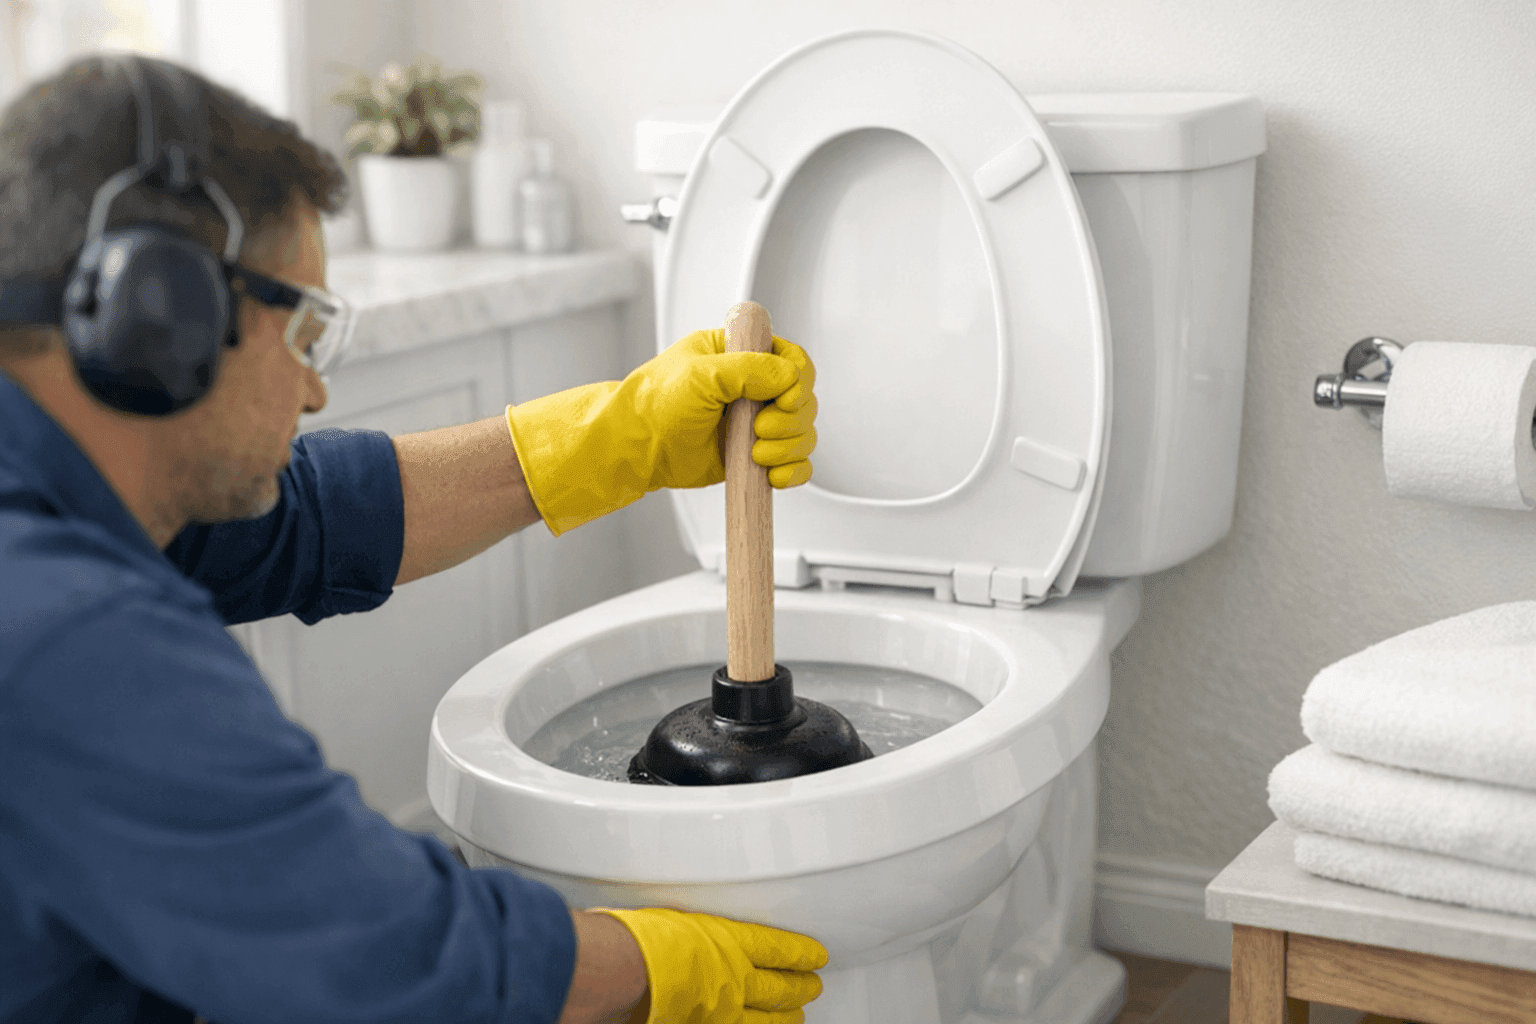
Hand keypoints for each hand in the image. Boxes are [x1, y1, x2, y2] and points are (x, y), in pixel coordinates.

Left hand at [505, 329, 817, 535]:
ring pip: (802, 433)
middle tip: (759, 428)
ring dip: (789, 447)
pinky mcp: (754, 456)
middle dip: (790, 420)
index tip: (784, 399)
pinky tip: (773, 474)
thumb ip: (750, 369)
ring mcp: (755, 423)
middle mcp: (753, 388)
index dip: (798, 382)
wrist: (636, 448)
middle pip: (804, 401)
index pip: (793, 360)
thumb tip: (790, 376)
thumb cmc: (655, 404)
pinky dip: (794, 471)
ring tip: (756, 454)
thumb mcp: (702, 374)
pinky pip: (794, 464)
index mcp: (742, 354)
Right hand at [592, 907, 827, 1023]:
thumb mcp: (676, 921)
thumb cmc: (641, 939)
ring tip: (797, 1015)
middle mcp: (734, 978)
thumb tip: (693, 937)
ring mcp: (724, 1010)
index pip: (777, 948)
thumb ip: (694, 935)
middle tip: (813, 986)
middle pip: (779, 986)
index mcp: (730, 942)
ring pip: (768, 1018)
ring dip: (786, 1016)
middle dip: (800, 986)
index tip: (815, 955)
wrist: (626, 969)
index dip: (800, 953)